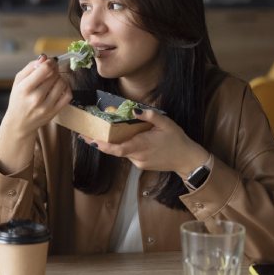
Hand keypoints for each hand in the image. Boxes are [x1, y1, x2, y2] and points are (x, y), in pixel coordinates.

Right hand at [0, 55, 71, 171]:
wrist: (19, 123)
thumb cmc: (18, 100)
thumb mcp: (18, 81)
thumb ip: (30, 67)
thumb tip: (44, 57)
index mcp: (25, 88)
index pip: (45, 69)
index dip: (50, 62)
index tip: (50, 62)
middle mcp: (36, 98)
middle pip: (54, 75)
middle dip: (54, 69)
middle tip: (51, 70)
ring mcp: (46, 107)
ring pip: (62, 83)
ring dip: (60, 78)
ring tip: (53, 80)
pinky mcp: (54, 112)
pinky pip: (68, 95)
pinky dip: (66, 88)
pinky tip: (59, 88)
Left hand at [82, 108, 208, 176]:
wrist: (188, 160)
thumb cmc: (177, 140)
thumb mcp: (167, 123)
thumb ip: (150, 116)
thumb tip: (134, 109)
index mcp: (142, 145)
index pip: (117, 148)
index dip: (101, 145)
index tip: (89, 139)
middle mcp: (137, 156)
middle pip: (115, 150)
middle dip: (100, 143)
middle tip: (86, 134)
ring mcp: (139, 162)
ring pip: (122, 152)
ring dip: (113, 144)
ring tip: (103, 132)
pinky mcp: (141, 165)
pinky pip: (129, 154)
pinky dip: (124, 146)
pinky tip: (125, 138)